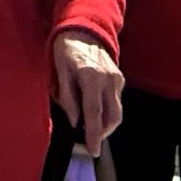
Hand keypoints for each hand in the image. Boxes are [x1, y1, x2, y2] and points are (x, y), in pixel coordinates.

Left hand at [50, 32, 123, 151]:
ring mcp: (117, 78)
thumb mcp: (60, 73)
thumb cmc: (67, 51)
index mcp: (91, 77)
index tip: (92, 150)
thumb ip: (68, 98)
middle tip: (91, 141)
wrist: (84, 30)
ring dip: (106, 123)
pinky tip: (95, 110)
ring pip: (117, 111)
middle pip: (112, 116)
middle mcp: (108, 79)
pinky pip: (116, 101)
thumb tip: (75, 121)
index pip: (94, 112)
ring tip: (91, 127)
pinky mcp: (120, 78)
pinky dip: (107, 111)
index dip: (94, 134)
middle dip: (103, 133)